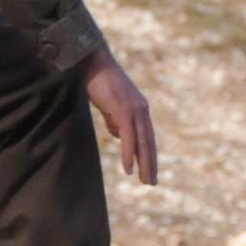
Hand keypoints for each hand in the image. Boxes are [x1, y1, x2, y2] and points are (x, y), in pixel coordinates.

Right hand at [81, 50, 157, 184]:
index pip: (148, 137)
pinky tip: (128, 168)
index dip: (149, 155)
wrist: (93, 63)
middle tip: (151, 182)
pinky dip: (129, 154)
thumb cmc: (99, 82)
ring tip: (144, 180)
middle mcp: (141, 110)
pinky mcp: (123, 110)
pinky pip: (129, 137)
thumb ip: (116, 120)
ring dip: (143, 164)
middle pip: (149, 142)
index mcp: (140, 109)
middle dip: (150, 164)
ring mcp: (134, 110)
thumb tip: (119, 136)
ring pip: (142, 142)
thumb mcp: (110, 105)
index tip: (150, 171)